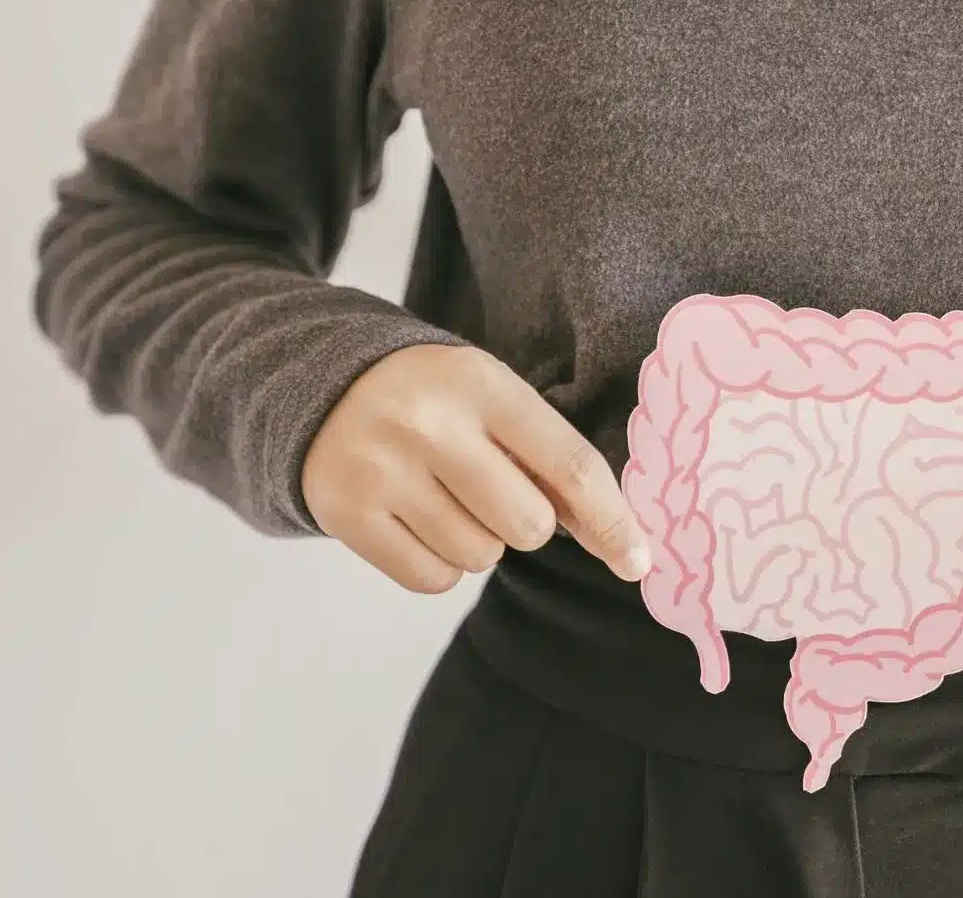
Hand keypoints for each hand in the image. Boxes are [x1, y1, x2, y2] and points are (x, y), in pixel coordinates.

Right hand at [302, 344, 651, 592]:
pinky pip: (433, 579)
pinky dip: (441, 564)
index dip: (612, 520)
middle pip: (528, 525)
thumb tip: (618, 540)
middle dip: (528, 523)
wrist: (323, 386)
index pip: (568, 465)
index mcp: (481, 384)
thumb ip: (550, 458)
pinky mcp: (347, 514)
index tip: (639, 561)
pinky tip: (420, 521)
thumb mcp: (492, 399)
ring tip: (447, 498)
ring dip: (480, 541)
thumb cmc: (435, 400)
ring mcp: (382, 471)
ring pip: (481, 556)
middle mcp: (429, 425)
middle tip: (494, 491)